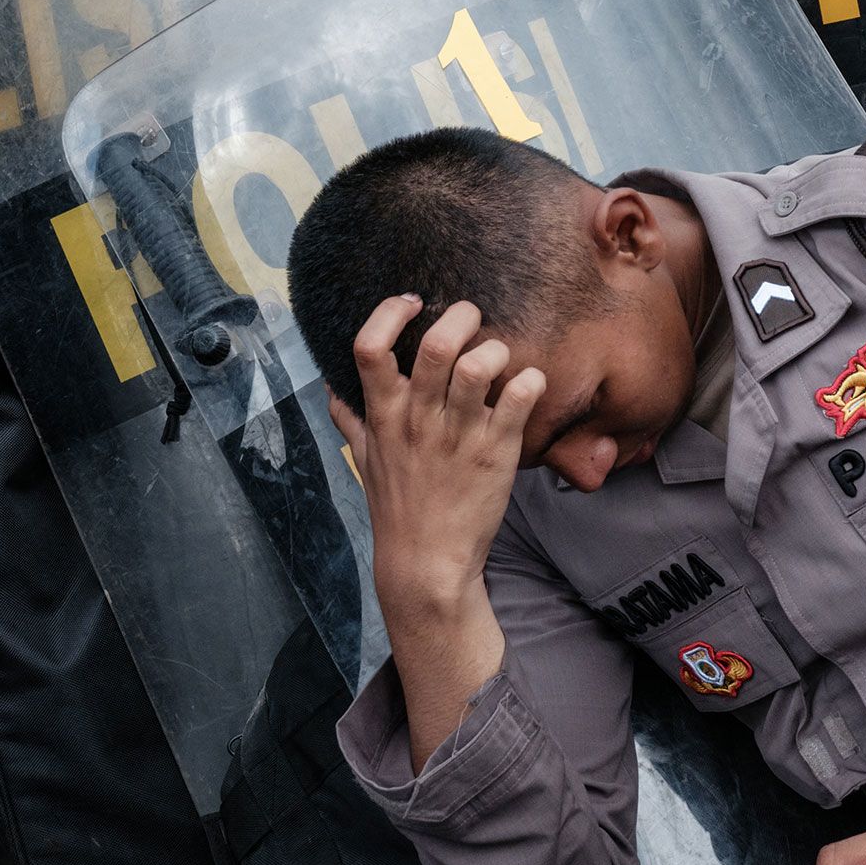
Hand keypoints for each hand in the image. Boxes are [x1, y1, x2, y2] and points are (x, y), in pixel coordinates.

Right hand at [333, 295, 540, 619]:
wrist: (426, 563)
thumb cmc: (398, 507)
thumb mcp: (365, 460)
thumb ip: (352, 419)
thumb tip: (334, 388)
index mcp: (385, 415)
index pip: (369, 348)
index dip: (389, 313)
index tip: (411, 301)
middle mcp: (419, 420)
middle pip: (435, 345)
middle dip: (460, 317)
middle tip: (473, 318)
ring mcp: (459, 435)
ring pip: (479, 367)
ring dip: (496, 350)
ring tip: (501, 357)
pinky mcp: (497, 452)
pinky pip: (520, 399)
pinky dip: (531, 381)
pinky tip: (531, 385)